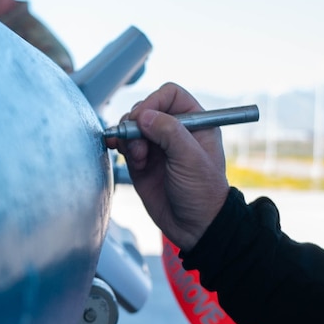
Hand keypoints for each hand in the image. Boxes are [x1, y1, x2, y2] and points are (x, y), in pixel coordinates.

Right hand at [108, 83, 229, 248]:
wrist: (194, 228)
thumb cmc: (203, 194)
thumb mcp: (191, 159)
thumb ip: (169, 132)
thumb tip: (143, 115)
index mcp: (196, 123)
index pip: (170, 95)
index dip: (154, 102)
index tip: (144, 119)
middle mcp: (175, 131)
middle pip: (146, 108)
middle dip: (137, 122)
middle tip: (138, 144)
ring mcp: (157, 146)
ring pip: (132, 125)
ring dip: (128, 137)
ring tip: (137, 158)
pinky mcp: (142, 162)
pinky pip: (125, 144)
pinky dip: (120, 145)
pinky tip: (121, 153)